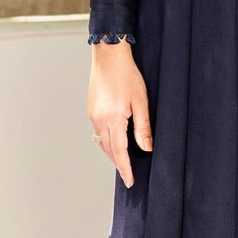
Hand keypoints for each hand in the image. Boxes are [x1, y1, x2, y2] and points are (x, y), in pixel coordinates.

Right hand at [88, 42, 152, 188]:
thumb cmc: (127, 75)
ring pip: (101, 142)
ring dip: (111, 154)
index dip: (125, 168)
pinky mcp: (91, 109)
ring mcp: (92, 114)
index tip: (129, 181)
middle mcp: (99, 119)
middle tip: (128, 176)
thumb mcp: (141, 101)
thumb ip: (143, 127)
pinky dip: (106, 142)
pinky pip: (98, 132)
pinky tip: (114, 143)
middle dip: (118, 164)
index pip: (119, 151)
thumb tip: (147, 148)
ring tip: (122, 163)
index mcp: (112, 118)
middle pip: (108, 150)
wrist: (109, 56)